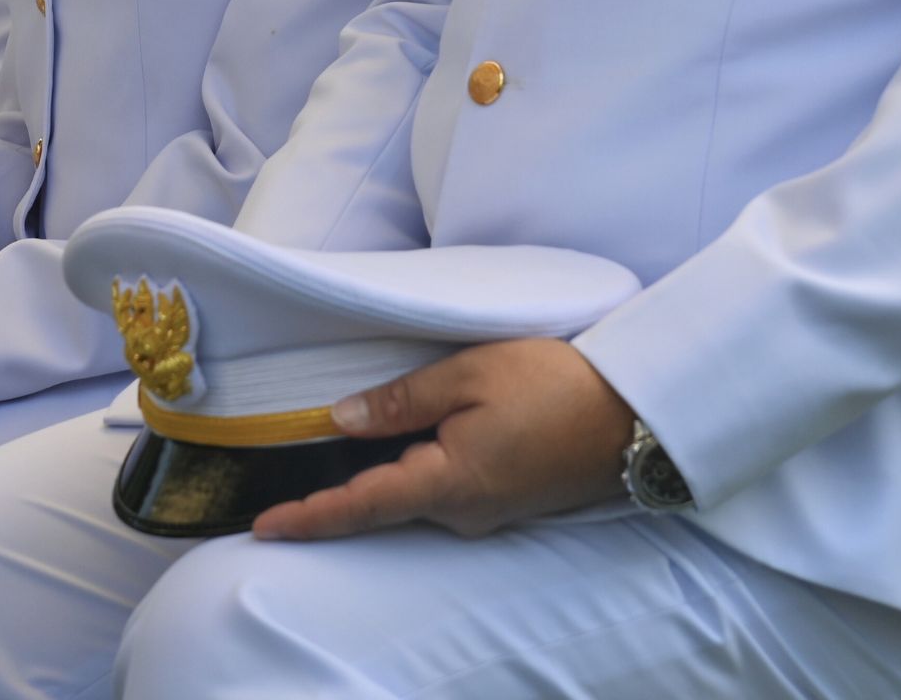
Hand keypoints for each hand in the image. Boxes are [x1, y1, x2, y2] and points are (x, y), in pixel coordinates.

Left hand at [250, 338, 635, 542]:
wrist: (636, 415)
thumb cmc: (555, 384)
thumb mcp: (470, 374)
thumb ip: (402, 401)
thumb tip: (340, 420)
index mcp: (448, 483)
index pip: (362, 505)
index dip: (310, 518)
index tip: (264, 526)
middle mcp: (463, 513)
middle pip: (386, 505)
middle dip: (339, 496)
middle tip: (287, 489)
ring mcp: (488, 514)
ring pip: (417, 497)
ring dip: (383, 479)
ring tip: (343, 454)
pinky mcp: (507, 503)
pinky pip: (447, 492)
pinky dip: (418, 474)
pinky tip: (411, 447)